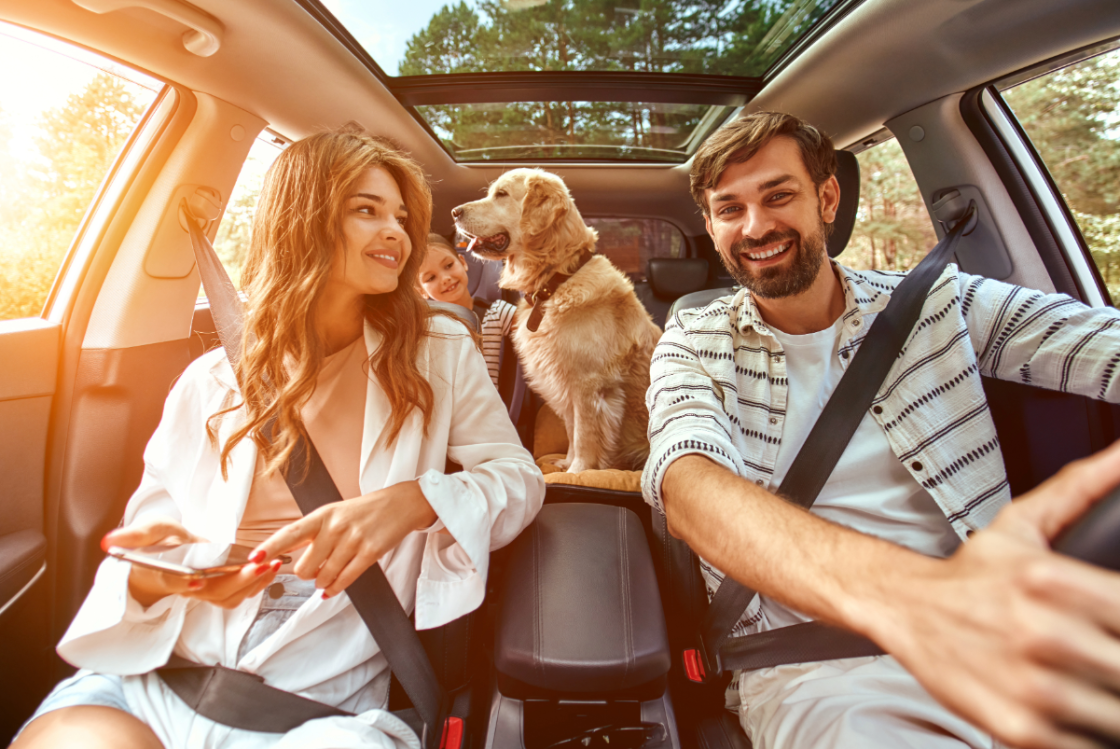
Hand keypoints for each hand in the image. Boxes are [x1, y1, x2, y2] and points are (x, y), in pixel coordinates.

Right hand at [105, 517, 280, 609]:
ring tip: (272, 564)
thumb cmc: (157, 545)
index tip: (195, 578)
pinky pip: (239, 595)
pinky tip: (272, 569)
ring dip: (252, 583)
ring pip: (228, 597)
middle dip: (236, 581)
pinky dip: (257, 584)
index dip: (181, 582)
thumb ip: (134, 535)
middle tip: (257, 566)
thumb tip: (109, 541)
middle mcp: (186, 586)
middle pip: (211, 592)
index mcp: (164, 572)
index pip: (170, 580)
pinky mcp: (218, 590)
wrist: (166, 559)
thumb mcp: (147, 531)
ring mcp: (204, 591)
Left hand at [251, 480, 437, 597]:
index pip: (290, 532)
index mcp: (322, 515)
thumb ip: (312, 532)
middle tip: (314, 569)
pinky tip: (332, 589)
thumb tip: (290, 556)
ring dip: (322, 582)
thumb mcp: (333, 513)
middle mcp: (335, 527)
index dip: (271, 547)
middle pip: (305, 566)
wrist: (399, 505)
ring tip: (327, 576)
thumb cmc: (363, 511)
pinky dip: (335, 588)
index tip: (254, 558)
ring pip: (324, 576)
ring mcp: (353, 540)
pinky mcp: (370, 552)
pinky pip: (345, 579)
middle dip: (307, 574)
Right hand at [875, 441, 1119, 748]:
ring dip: (1112, 702)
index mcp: (1052, 580)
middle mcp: (1043, 633)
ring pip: (1118, 714)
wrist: (901, 609)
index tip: (1118, 625)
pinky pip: (1086, 743)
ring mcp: (1033, 686)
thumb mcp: (1023, 525)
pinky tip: (1077, 707)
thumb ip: (1083, 489)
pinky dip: (1090, 731)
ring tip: (1094, 679)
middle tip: (1105, 653)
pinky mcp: (1020, 726)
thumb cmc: (969, 574)